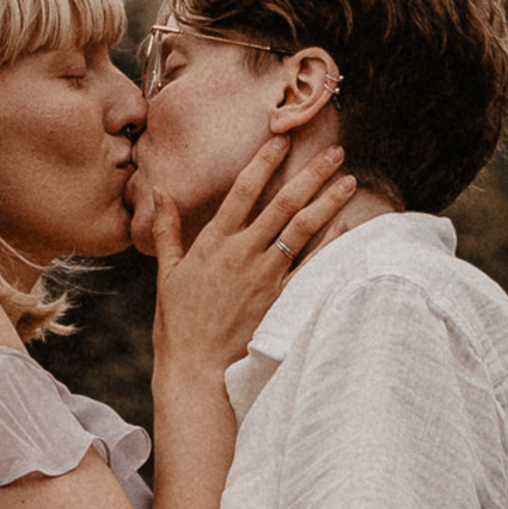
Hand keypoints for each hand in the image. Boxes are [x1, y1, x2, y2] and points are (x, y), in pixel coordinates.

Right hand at [145, 133, 353, 362]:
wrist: (196, 369)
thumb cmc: (178, 323)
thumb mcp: (167, 273)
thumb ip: (166, 230)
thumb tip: (159, 192)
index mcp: (213, 242)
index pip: (243, 190)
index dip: (264, 162)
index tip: (283, 139)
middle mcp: (242, 253)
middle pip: (283, 203)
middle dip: (311, 173)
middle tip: (334, 150)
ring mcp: (265, 276)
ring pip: (303, 229)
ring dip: (328, 201)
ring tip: (348, 179)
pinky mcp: (281, 299)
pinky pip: (311, 265)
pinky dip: (330, 243)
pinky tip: (345, 223)